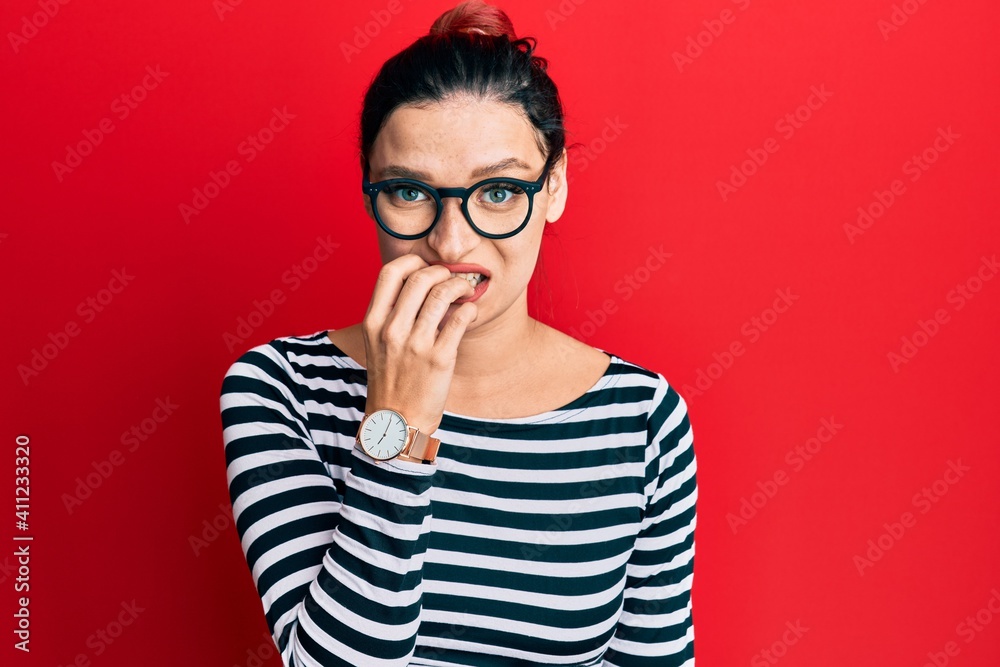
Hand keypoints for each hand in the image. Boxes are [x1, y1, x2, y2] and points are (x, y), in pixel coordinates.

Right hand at [361, 254, 478, 434]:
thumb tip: (419, 282)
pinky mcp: (440, 358)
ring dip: (460, 285)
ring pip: (442, 293)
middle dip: (441, 270)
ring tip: (466, 289)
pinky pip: (461, 318)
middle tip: (451, 277)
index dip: (412, 261)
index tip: (425, 266)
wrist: (398, 422)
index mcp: (373, 322)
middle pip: (420, 277)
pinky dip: (470, 308)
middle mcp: (392, 330)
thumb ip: (391, 313)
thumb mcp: (377, 343)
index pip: (390, 272)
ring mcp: (416, 344)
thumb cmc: (391, 379)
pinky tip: (471, 312)